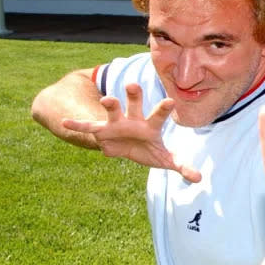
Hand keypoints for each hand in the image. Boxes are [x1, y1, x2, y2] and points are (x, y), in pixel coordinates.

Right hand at [62, 83, 200, 181]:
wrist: (126, 147)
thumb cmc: (148, 149)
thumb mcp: (165, 159)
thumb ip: (182, 166)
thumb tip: (199, 178)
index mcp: (151, 125)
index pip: (159, 115)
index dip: (164, 108)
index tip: (171, 101)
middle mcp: (134, 119)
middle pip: (135, 104)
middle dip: (134, 95)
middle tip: (133, 85)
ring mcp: (117, 123)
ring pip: (113, 110)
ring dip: (110, 104)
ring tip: (106, 99)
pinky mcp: (102, 131)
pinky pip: (89, 127)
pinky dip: (77, 125)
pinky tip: (64, 122)